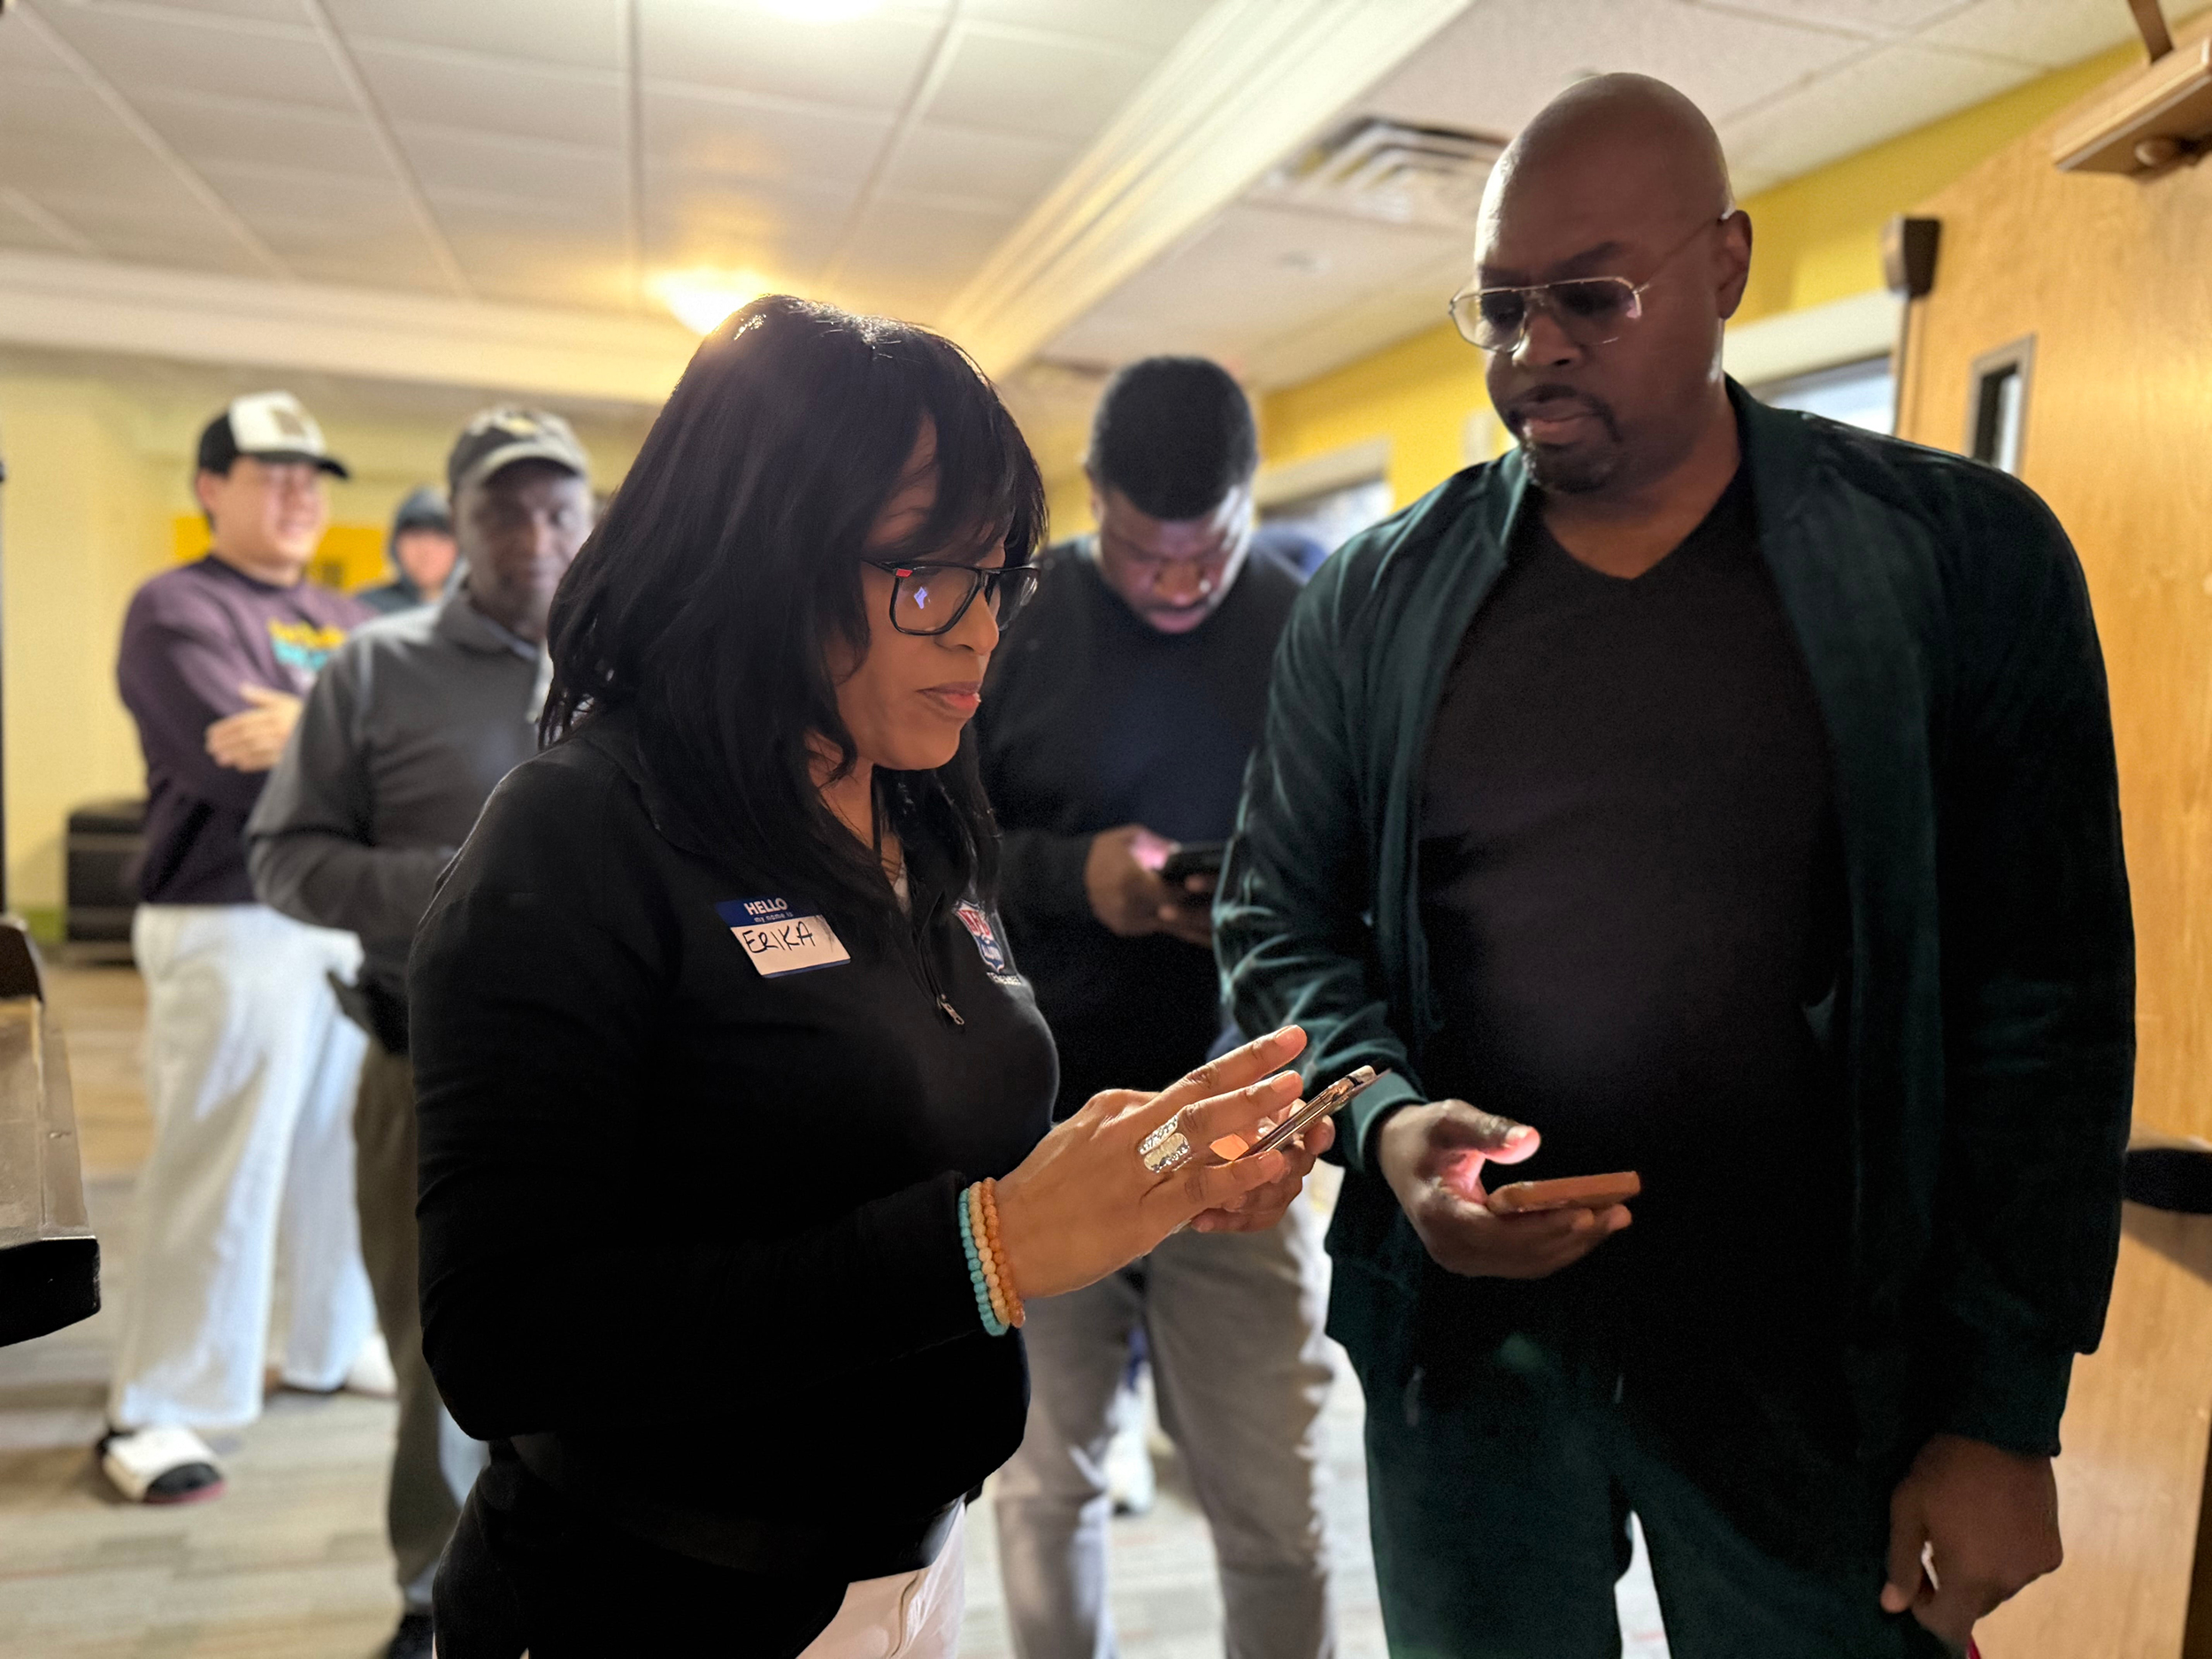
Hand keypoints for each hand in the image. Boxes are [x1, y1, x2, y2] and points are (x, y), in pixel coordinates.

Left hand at [205, 684, 301, 771]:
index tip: (210, 734)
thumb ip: (262, 697)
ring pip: (255, 748)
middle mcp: (279, 727)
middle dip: (227, 742)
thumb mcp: (284, 701)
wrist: (330, 729)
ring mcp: (285, 743)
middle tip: (211, 748)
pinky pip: (269, 760)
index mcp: (275, 713)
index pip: (244, 721)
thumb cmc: (304, 714)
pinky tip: (240, 765)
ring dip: (235, 753)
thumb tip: (242, 688)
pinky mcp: (291, 756)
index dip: (225, 728)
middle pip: (246, 735)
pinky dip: (253, 762)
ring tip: (220, 758)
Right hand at [995, 1026, 1327, 1297]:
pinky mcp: (1137, 1218)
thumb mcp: (1083, 1138)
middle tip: (1295, 1042)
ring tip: (1294, 1091)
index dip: (1237, 1068)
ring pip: (1199, 1130)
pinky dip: (1235, 1173)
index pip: (1188, 1084)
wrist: (999, 1238)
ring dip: (1250, 1107)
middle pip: (1199, 1088)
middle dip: (1252, 1065)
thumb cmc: (1044, 1191)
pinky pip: (1195, 1188)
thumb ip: (1129, 1125)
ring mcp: (1132, 1172)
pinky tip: (1270, 1162)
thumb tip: (1169, 1113)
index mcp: (1116, 1109)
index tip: (1277, 1050)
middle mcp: (1126, 1130)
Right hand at [1084, 825, 1210, 946]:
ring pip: (1167, 926)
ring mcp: (1128, 921)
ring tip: (1218, 927)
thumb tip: (1183, 854)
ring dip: (1191, 924)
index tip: (1209, 886)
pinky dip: (1173, 924)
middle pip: (1174, 914)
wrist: (1070, 877)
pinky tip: (1193, 923)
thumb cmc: (1102, 852)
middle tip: (1222, 909)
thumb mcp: (1130, 837)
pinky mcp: (1125, 929)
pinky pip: (1155, 927)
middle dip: (1197, 911)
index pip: (1171, 893)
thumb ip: (1158, 845)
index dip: (1191, 891)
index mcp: (1132, 882)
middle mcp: (1131, 906)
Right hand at [1376, 1099, 1630, 1278]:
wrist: (1396, 1155)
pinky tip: (1589, 1226)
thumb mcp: (1450, 1120)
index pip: (1500, 1232)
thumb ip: (1488, 1131)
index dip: (1545, 1227)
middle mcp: (1451, 1249)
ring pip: (1529, 1262)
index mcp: (1440, 1216)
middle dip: (1573, 1235)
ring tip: (1616, 1218)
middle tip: (1618, 1211)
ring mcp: (1464, 1260)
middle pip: (1522, 1254)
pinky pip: (1524, 1259)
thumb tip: (1531, 1141)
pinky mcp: (1477, 1259)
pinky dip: (1558, 1245)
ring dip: (1573, 1243)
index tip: (1586, 1212)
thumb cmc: (1424, 1134)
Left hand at [1882, 1434, 2061, 1643]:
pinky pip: (2023, 1568)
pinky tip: (1995, 1524)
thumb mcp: (1908, 1510)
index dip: (1926, 1610)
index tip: (1915, 1579)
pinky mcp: (2054, 1550)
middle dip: (1951, 1588)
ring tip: (1967, 1529)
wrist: (2003, 1430)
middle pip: (1974, 1607)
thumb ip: (1900, 1563)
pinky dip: (2007, 1558)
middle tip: (1935, 1547)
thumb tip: (1892, 1606)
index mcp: (1971, 1578)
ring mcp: (2036, 1568)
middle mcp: (2010, 1582)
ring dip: (1981, 1573)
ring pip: (2000, 1588)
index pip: (1949, 1626)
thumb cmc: (1945, 1468)